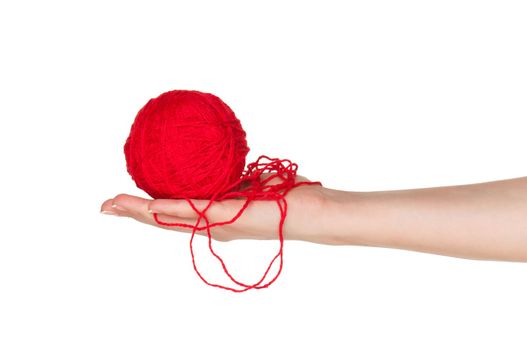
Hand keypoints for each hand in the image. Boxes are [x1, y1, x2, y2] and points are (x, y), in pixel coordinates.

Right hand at [100, 174, 337, 243]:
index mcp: (214, 216)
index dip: (147, 209)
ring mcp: (218, 224)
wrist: (312, 210)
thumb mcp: (250, 181)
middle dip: (133, 214)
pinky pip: (194, 211)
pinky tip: (149, 204)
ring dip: (140, 212)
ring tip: (113, 205)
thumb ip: (230, 175)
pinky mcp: (229, 218)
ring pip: (171, 219)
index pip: (174, 213)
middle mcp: (212, 225)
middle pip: (164, 221)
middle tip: (105, 206)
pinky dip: (169, 208)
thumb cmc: (286, 196)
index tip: (122, 201)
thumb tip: (219, 156)